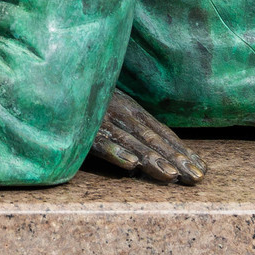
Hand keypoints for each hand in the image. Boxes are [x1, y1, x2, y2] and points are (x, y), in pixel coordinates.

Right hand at [89, 90, 205, 184]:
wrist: (53, 76)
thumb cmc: (83, 94)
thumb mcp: (111, 105)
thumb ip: (129, 124)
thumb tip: (146, 153)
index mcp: (130, 108)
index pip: (161, 132)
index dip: (181, 150)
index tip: (201, 169)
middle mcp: (120, 113)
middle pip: (153, 138)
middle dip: (176, 158)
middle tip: (197, 178)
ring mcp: (102, 120)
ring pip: (131, 142)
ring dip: (152, 159)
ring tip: (171, 176)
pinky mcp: (81, 129)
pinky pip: (99, 142)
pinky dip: (115, 152)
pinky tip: (130, 166)